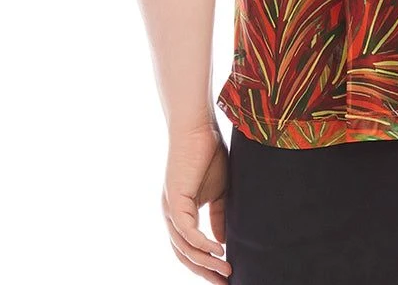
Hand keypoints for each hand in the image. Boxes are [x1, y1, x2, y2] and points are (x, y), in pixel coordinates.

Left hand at [161, 122, 232, 280]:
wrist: (199, 127)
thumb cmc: (209, 154)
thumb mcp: (219, 192)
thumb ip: (218, 217)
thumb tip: (222, 243)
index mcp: (181, 214)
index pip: (190, 248)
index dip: (206, 264)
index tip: (226, 275)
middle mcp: (171, 216)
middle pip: (184, 255)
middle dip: (205, 271)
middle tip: (225, 283)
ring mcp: (170, 209)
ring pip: (184, 247)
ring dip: (205, 262)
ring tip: (227, 270)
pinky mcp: (174, 201)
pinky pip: (186, 232)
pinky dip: (201, 244)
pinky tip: (218, 250)